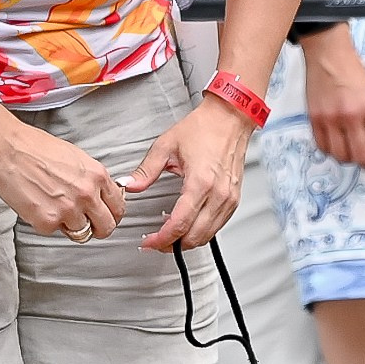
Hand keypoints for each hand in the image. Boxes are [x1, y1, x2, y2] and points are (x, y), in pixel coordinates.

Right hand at [0, 118, 128, 237]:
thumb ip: (92, 179)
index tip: (106, 217)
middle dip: (98, 229)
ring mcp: (68, 210)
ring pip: (81, 233)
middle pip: (106, 227)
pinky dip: (46, 222)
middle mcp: (87, 195)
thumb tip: (100, 195)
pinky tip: (38, 205)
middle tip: (88, 225)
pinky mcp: (47, 222)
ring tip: (55, 208)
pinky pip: (54, 231)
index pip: (118, 207)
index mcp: (97, 176)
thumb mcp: (77, 158)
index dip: (111, 214)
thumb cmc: (36, 148)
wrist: (8, 149)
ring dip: (70, 225)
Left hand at [122, 95, 250, 251]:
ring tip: (169, 234)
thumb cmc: (204, 128)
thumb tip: (130, 185)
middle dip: (173, 245)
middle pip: (195, 236)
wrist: (229, 118)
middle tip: (156, 242)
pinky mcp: (234, 198)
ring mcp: (229, 198)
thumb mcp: (166, 146)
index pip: (179, 224)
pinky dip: (202, 230)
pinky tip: (189, 224)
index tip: (149, 242)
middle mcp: (218, 194)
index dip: (161, 239)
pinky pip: (218, 225)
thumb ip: (146, 170)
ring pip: (208, 235)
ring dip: (188, 240)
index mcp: (200, 182)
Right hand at [304, 28, 364, 169]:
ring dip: (348, 159)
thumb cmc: (354, 74)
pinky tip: (337, 145)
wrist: (329, 56)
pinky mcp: (314, 119)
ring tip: (352, 153)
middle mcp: (352, 116)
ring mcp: (331, 119)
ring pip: (341, 155)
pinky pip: (323, 147)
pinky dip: (331, 151)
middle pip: (360, 156)